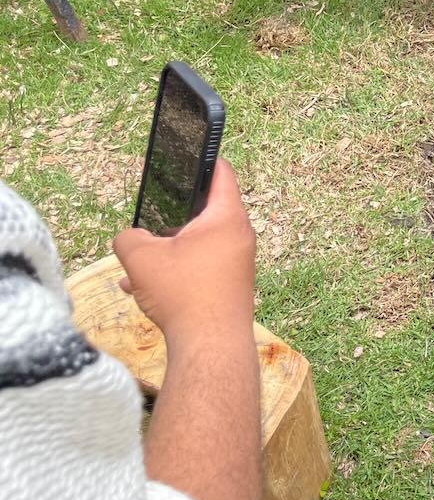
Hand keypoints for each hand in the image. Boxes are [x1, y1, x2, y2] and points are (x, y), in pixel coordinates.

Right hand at [113, 159, 255, 344]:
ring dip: (165, 251)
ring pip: (195, 244)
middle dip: (170, 216)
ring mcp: (237, 262)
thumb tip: (130, 238)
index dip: (200, 158)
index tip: (184, 152)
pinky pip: (199, 268)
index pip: (220, 172)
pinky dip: (174, 272)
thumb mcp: (141, 258)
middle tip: (148, 215)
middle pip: (203, 211)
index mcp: (227, 218)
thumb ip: (129, 237)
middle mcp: (239, 236)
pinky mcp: (230, 285)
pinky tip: (143, 289)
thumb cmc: (185, 296)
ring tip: (136, 266)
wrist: (211, 348)